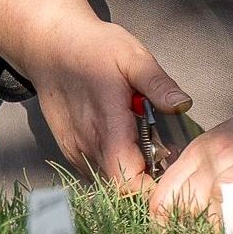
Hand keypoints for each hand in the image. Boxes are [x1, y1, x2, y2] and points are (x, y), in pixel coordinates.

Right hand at [0, 0, 185, 189]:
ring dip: (128, 173)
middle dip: (145, 178)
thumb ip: (157, 84)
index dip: (150, 185)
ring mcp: (75, 150)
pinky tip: (123, 142)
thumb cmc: (93, 48)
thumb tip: (183, 104)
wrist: (49, 45)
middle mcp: (87, 146)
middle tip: (163, 153)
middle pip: (120, 187)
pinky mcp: (69, 148)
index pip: (127, 182)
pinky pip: (94, 171)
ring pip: (106, 181)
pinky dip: (112, 166)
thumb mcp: (132, 56)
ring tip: (144, 146)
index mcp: (107, 127)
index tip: (169, 167)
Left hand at [146, 18, 232, 223]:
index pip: (165, 196)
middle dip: (193, 233)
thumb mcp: (223, 146)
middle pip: (189, 205)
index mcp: (200, 150)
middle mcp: (219, 156)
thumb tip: (179, 216)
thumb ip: (201, 176)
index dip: (165, 225)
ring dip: (220, 230)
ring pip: (217, 205)